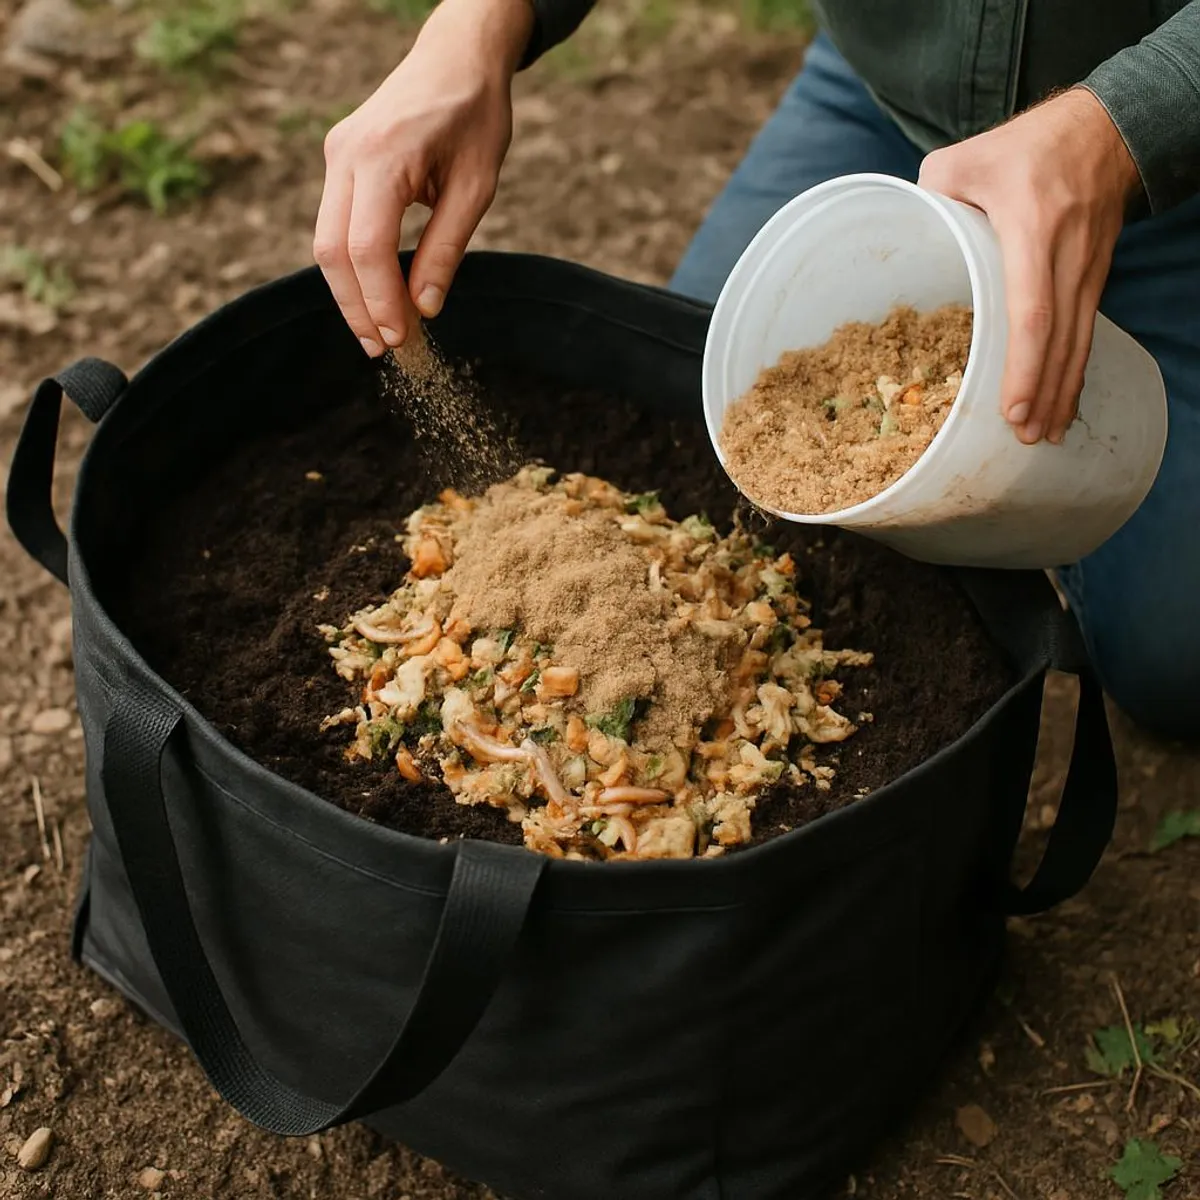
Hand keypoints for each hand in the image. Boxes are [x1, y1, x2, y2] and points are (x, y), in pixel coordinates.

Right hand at [313, 0, 532, 354]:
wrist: (456, 55)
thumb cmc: (476, 114)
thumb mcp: (476, 187)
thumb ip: (447, 248)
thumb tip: (426, 308)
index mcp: (383, 156)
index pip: (367, 248)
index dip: (379, 302)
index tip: (401, 340)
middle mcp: (346, 155)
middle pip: (332, 251)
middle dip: (356, 307)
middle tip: (382, 351)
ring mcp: (336, 156)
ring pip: (324, 242)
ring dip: (349, 293)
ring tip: (378, 334)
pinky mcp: (339, 162)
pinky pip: (333, 225)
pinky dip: (350, 267)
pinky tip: (374, 295)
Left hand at [919, 88, 1140, 443]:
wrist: (1105, 129)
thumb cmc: (1023, 147)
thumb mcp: (964, 159)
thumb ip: (929, 193)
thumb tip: (904, 231)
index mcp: (1031, 229)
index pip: (1032, 309)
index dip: (1023, 363)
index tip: (1013, 405)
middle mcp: (1066, 256)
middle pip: (1057, 338)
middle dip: (1042, 392)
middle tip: (1024, 437)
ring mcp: (1086, 268)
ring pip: (1077, 340)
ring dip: (1061, 390)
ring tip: (1044, 435)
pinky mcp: (1094, 276)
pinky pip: (1085, 331)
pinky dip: (1073, 369)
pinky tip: (1062, 402)